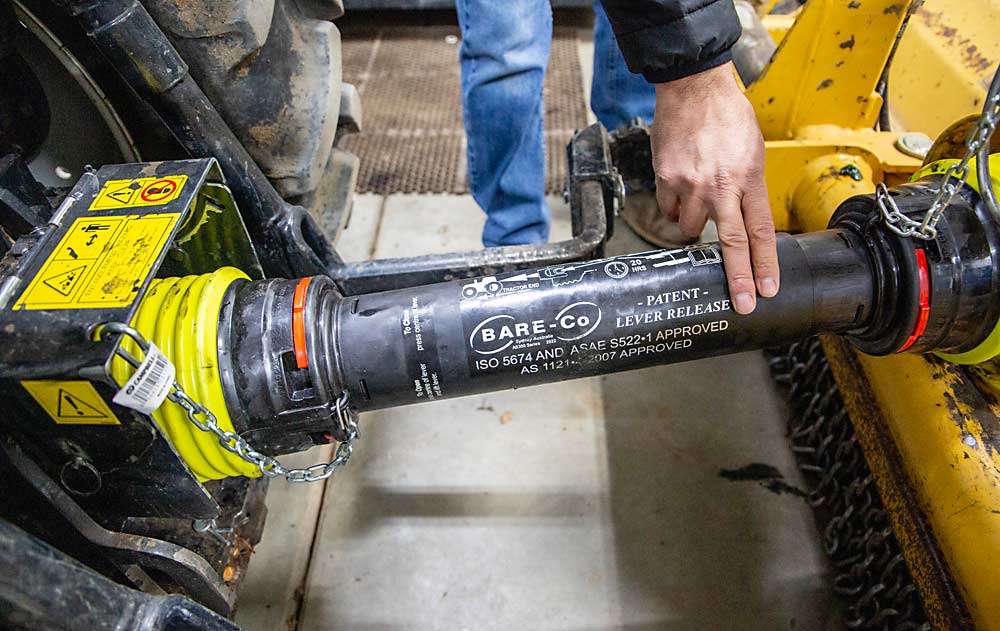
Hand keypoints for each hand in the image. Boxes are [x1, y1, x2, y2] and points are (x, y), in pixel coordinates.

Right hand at [651, 63, 777, 314]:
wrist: (693, 88)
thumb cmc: (727, 116)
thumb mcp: (752, 151)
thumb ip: (748, 188)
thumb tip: (742, 220)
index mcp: (748, 180)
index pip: (760, 231)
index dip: (765, 264)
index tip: (768, 289)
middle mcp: (721, 187)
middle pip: (731, 244)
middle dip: (738, 279)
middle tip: (743, 303)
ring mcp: (691, 185)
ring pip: (689, 228)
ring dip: (693, 223)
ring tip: (697, 198)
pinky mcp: (667, 179)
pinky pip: (669, 208)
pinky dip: (674, 204)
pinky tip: (680, 184)